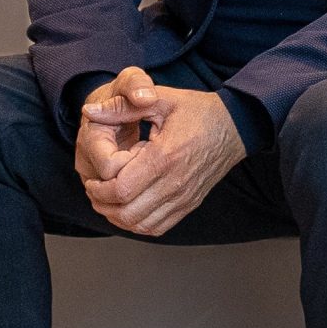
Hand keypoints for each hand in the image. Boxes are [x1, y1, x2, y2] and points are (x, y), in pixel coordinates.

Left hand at [79, 82, 246, 236]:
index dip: (99, 189)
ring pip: (140, 224)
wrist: (237, 126)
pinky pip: (157, 227)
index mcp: (165, 156)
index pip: (121, 189)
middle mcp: (175, 183)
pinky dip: (137, 224)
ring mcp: (184, 197)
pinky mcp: (190, 204)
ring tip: (109, 200)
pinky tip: (130, 207)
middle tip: (95, 190)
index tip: (92, 178)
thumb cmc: (198, 111)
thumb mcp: (161, 100)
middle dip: (102, 204)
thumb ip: (122, 107)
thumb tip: (89, 112)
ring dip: (117, 217)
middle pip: (126, 212)